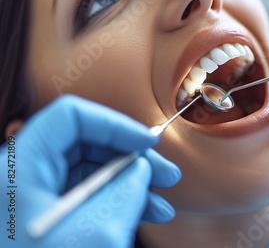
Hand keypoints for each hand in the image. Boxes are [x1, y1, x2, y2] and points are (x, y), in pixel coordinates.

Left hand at [0, 95, 180, 246]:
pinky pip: (85, 197)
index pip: (71, 117)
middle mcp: (22, 178)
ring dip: (129, 183)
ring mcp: (32, 200)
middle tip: (167, 175)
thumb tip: (142, 168)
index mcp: (20, 169)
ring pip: (88, 172)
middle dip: (131, 159)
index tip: (148, 144)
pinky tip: (142, 214)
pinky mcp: (44, 218)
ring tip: (161, 203)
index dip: (115, 124)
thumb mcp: (96, 232)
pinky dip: (115, 202)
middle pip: (85, 144)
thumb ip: (126, 190)